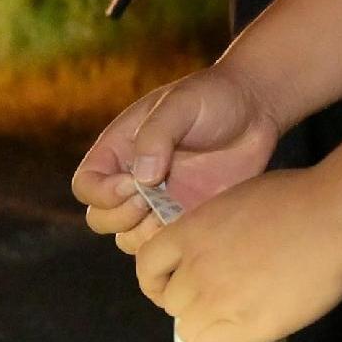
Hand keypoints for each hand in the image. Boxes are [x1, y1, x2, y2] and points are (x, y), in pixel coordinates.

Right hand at [74, 66, 285, 234]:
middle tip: (152, 198)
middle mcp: (132, 180)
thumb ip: (156, 135)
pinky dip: (171, 243)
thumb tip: (142, 179)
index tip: (132, 182)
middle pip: (100, 219)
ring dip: (144, 234)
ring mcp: (160, 202)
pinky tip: (192, 221)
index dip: (101, 192)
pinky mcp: (186, 217)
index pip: (86, 185)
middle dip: (120, 216)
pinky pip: (165, 244)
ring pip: (129, 238)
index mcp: (119, 151)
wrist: (255, 110)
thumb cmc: (212, 97)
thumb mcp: (180, 103)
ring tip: (173, 211)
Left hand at [123, 166, 341, 341]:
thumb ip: (218, 229)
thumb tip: (222, 247)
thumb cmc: (297, 196)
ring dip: (205, 330)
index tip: (176, 284)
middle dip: (192, 304)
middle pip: (172, 303)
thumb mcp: (238, 200)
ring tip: (232, 326)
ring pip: (187, 331)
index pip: (147, 265)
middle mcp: (194, 267)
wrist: (332, 216)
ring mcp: (216, 298)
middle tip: (223, 302)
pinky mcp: (242, 326)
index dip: (159, 280)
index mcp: (190, 231)